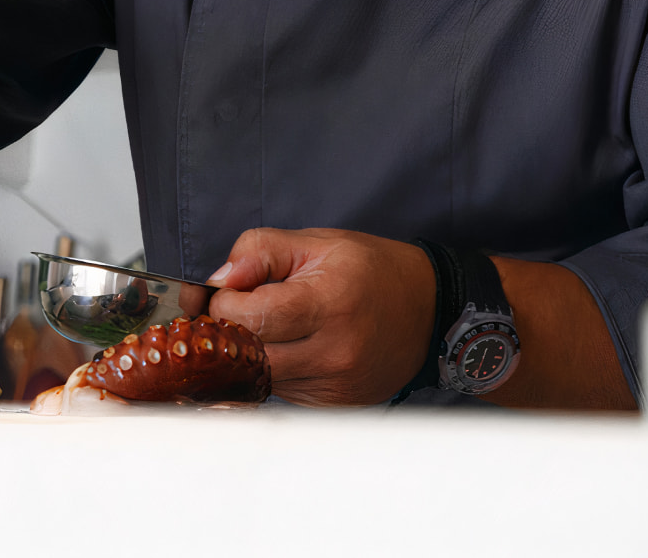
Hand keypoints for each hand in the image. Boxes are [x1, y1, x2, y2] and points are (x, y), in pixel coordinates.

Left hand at [206, 226, 435, 405]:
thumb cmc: (371, 270)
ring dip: (251, 352)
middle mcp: (334, 352)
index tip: (230, 290)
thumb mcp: (317, 242)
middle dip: (231, 329)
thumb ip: (261, 251)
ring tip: (271, 324)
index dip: (225, 303)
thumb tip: (220, 279)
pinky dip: (276, 369)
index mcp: (330, 303)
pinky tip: (292, 346)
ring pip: (261, 377)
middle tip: (241, 307)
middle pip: (250, 353)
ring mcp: (335, 386)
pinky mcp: (335, 405)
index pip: (251, 316)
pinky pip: (283, 392)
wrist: (427, 311)